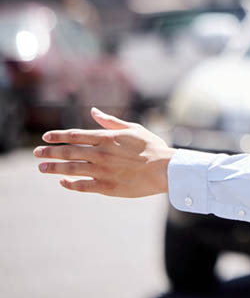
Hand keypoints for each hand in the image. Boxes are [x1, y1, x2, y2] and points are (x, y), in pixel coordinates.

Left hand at [34, 107, 174, 196]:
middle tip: (37, 153)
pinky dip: (69, 184)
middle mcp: (101, 154)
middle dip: (50, 152)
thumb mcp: (133, 129)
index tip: (45, 137)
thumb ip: (110, 121)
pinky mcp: (106, 187)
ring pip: (70, 169)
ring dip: (54, 168)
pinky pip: (82, 186)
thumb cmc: (151, 147)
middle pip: (68, 152)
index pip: (75, 135)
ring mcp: (102, 171)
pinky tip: (62, 182)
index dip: (58, 136)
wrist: (165, 169)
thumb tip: (93, 111)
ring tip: (42, 168)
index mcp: (107, 138)